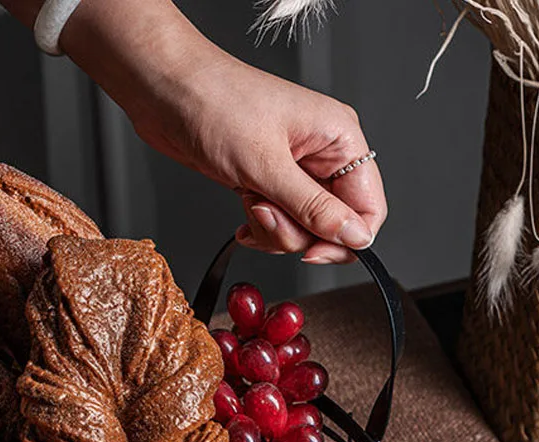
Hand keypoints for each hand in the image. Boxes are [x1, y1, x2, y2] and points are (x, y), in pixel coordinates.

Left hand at [127, 52, 386, 264]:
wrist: (168, 93)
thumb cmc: (218, 104)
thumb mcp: (267, 165)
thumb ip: (313, 207)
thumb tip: (354, 236)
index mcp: (338, 138)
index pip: (369, 205)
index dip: (347, 238)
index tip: (315, 251)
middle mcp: (320, 156)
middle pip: (332, 224)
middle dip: (297, 232)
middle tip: (266, 212)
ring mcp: (292, 171)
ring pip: (301, 229)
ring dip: (273, 229)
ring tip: (248, 200)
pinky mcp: (265, 182)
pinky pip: (276, 223)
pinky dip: (259, 227)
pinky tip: (242, 214)